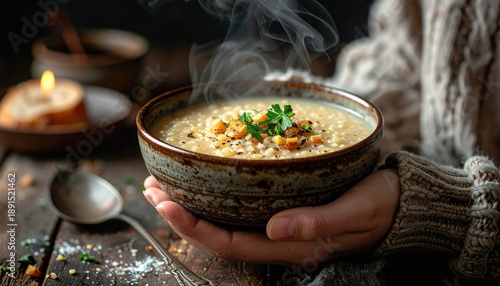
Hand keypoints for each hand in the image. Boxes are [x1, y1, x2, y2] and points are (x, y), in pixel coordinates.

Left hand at [143, 169, 399, 265]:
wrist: (398, 203)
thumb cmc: (380, 205)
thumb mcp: (356, 211)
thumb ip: (317, 223)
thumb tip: (274, 228)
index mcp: (293, 244)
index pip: (232, 243)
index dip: (194, 227)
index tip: (166, 204)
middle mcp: (280, 239)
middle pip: (219, 234)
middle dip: (181, 214)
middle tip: (151, 188)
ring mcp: (281, 227)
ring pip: (226, 222)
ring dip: (193, 205)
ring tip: (163, 185)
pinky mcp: (285, 210)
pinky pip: (242, 209)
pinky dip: (216, 195)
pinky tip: (203, 182)